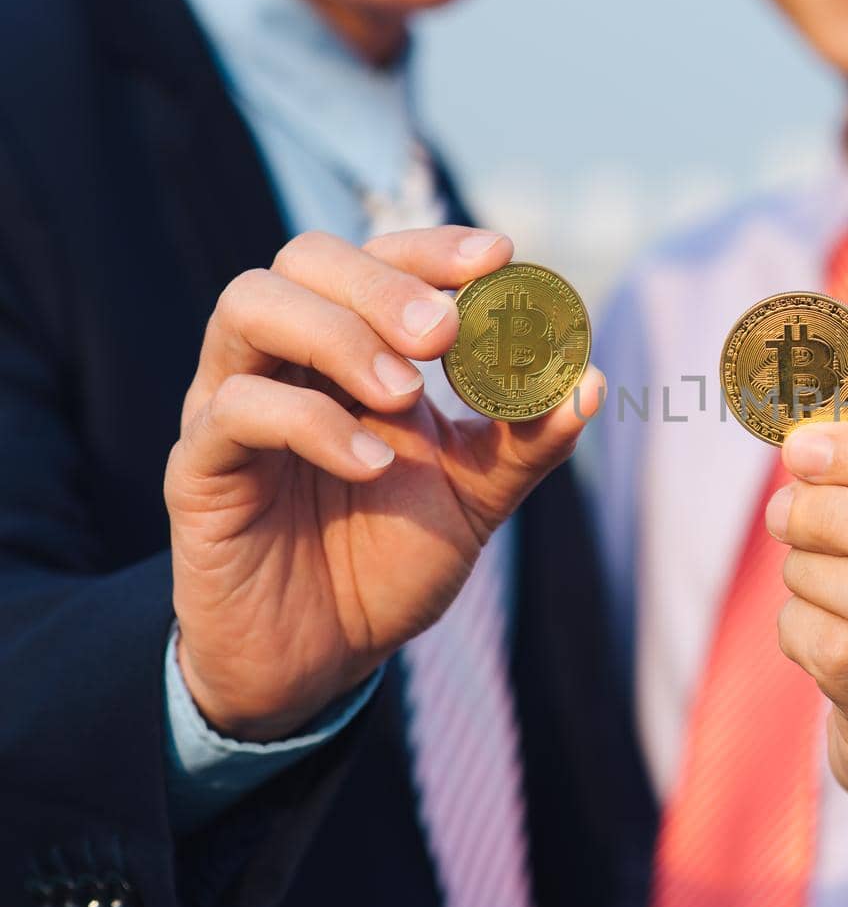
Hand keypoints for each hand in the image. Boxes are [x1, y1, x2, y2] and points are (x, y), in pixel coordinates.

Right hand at [165, 227, 602, 740]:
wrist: (324, 660)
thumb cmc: (391, 560)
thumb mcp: (476, 497)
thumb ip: (528, 441)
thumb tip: (589, 382)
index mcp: (353, 350)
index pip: (378, 257)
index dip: (433, 247)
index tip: (499, 256)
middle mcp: (287, 360)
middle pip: (306, 258)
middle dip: (383, 281)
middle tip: (446, 333)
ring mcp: (232, 404)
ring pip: (249, 305)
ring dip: (338, 335)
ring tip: (404, 394)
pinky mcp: (199, 467)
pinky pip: (235, 410)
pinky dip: (310, 423)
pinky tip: (373, 465)